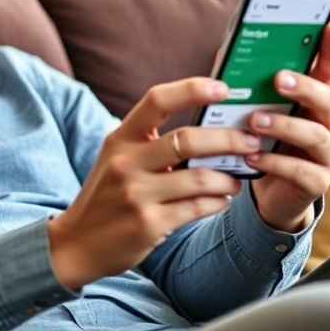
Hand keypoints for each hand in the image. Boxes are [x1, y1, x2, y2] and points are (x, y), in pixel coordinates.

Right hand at [48, 78, 260, 289]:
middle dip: (229, 140)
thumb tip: (209, 125)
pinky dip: (218, 202)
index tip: (222, 88)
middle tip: (251, 142)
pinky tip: (223, 199)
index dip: (192, 89)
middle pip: (188, 140)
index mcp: (120, 138)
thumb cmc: (108, 194)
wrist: (78, 242)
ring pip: (200, 178)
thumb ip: (152, 141)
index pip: (157, 100)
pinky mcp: (149, 223)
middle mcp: (125, 162)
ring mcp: (136, 194)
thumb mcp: (119, 159)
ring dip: (229, 178)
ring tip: (237, 178)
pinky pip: (197, 207)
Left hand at [247, 22, 329, 231]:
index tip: (329, 27)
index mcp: (318, 103)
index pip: (329, 72)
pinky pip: (300, 170)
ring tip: (255, 121)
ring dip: (284, 126)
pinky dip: (274, 161)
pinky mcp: (319, 184)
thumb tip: (225, 53)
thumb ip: (251, 87)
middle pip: (327, 100)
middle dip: (303, 87)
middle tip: (277, 79)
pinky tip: (251, 155)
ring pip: (315, 136)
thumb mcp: (259, 113)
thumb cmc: (265, 143)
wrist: (271, 194)